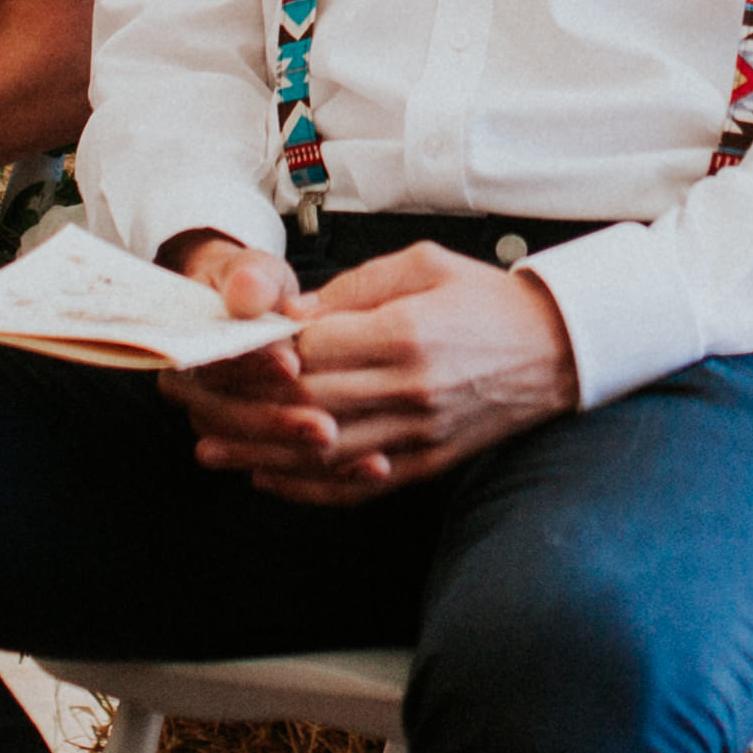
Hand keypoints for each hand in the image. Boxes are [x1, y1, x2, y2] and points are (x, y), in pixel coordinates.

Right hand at [161, 232, 335, 477]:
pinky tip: (369, 466)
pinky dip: (327, 471)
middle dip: (278, 424)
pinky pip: (282, 467)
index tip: (292, 365)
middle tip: (325, 427)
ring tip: (348, 450)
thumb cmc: (255, 287)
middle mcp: (188, 393)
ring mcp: (215, 422)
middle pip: (228, 418)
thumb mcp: (253, 272)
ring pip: (251, 450)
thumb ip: (250, 280)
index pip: (212, 368)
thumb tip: (247, 290)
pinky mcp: (248, 446)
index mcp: (181, 349)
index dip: (252, 367)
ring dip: (299, 455)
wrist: (256, 307)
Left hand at [212, 246, 576, 504]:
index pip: (311, 350)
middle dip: (243, 406)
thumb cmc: (487, 299)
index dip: (259, 354)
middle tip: (194, 403)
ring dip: (259, 453)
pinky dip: (308, 487)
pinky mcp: (428, 462)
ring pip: (323, 452)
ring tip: (210, 448)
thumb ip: (353, 290)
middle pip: (306, 405)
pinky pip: (358, 484)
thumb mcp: (422, 266)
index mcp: (406, 332)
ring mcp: (419, 433)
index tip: (221, 351)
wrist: (558, 347)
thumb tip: (291, 315)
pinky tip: (269, 477)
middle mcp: (410, 389)